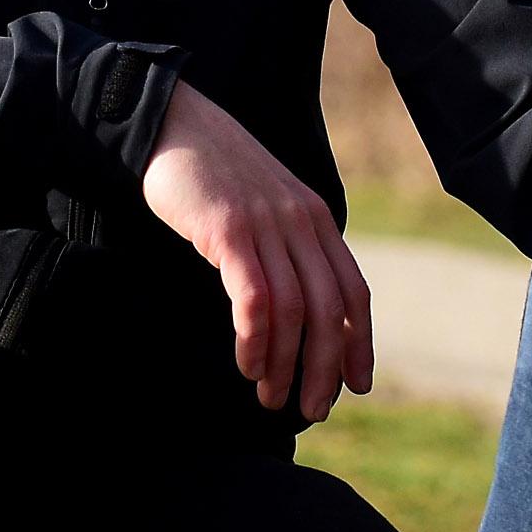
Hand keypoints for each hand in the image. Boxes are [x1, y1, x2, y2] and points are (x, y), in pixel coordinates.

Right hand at [138, 82, 373, 422]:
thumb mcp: (265, 206)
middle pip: (331, 310)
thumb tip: (297, 307)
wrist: (171, 122)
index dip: (360, 342)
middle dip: (324, 368)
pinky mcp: (228, 229)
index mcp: (316, 218)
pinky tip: (247, 364)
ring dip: (285, 363)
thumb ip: (286, 246)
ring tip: (271, 398)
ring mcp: (266, 224)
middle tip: (312, 409)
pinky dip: (256, 339)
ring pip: (294, 310)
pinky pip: (254, 298)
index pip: (355, 290)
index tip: (356, 384)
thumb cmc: (211, 173)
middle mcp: (300, 221)